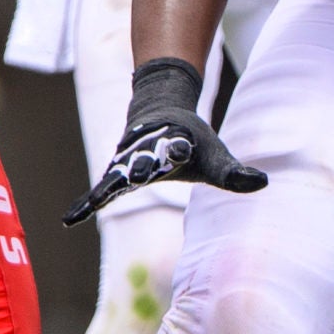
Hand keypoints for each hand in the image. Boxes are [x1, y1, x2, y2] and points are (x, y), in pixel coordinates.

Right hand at [63, 57, 265, 224]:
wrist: (157, 113)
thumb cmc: (190, 143)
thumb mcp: (215, 158)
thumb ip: (234, 174)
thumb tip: (263, 182)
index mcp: (176, 143)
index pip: (178, 146)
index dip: (178, 147)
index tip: (179, 146)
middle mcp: (149, 151)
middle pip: (145, 161)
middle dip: (142, 166)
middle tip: (137, 175)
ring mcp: (128, 161)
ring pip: (119, 174)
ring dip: (110, 187)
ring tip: (93, 205)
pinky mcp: (116, 174)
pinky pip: (101, 190)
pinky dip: (87, 202)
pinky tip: (70, 219)